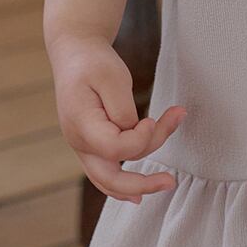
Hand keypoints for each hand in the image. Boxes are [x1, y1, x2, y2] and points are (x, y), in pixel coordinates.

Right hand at [50, 38, 186, 203]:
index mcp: (81, 124)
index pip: (115, 147)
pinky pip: (106, 172)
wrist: (75, 53)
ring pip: (109, 179)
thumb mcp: (112, 77)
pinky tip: (141, 192)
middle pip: (108, 178)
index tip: (154, 119)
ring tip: (169, 179)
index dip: (140, 138)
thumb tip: (136, 135)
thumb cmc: (94, 62)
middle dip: (141, 184)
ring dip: (140, 180)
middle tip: (171, 181)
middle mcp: (79, 142)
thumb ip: (123, 110)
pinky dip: (124, 183)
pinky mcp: (92, 145)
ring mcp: (83, 147)